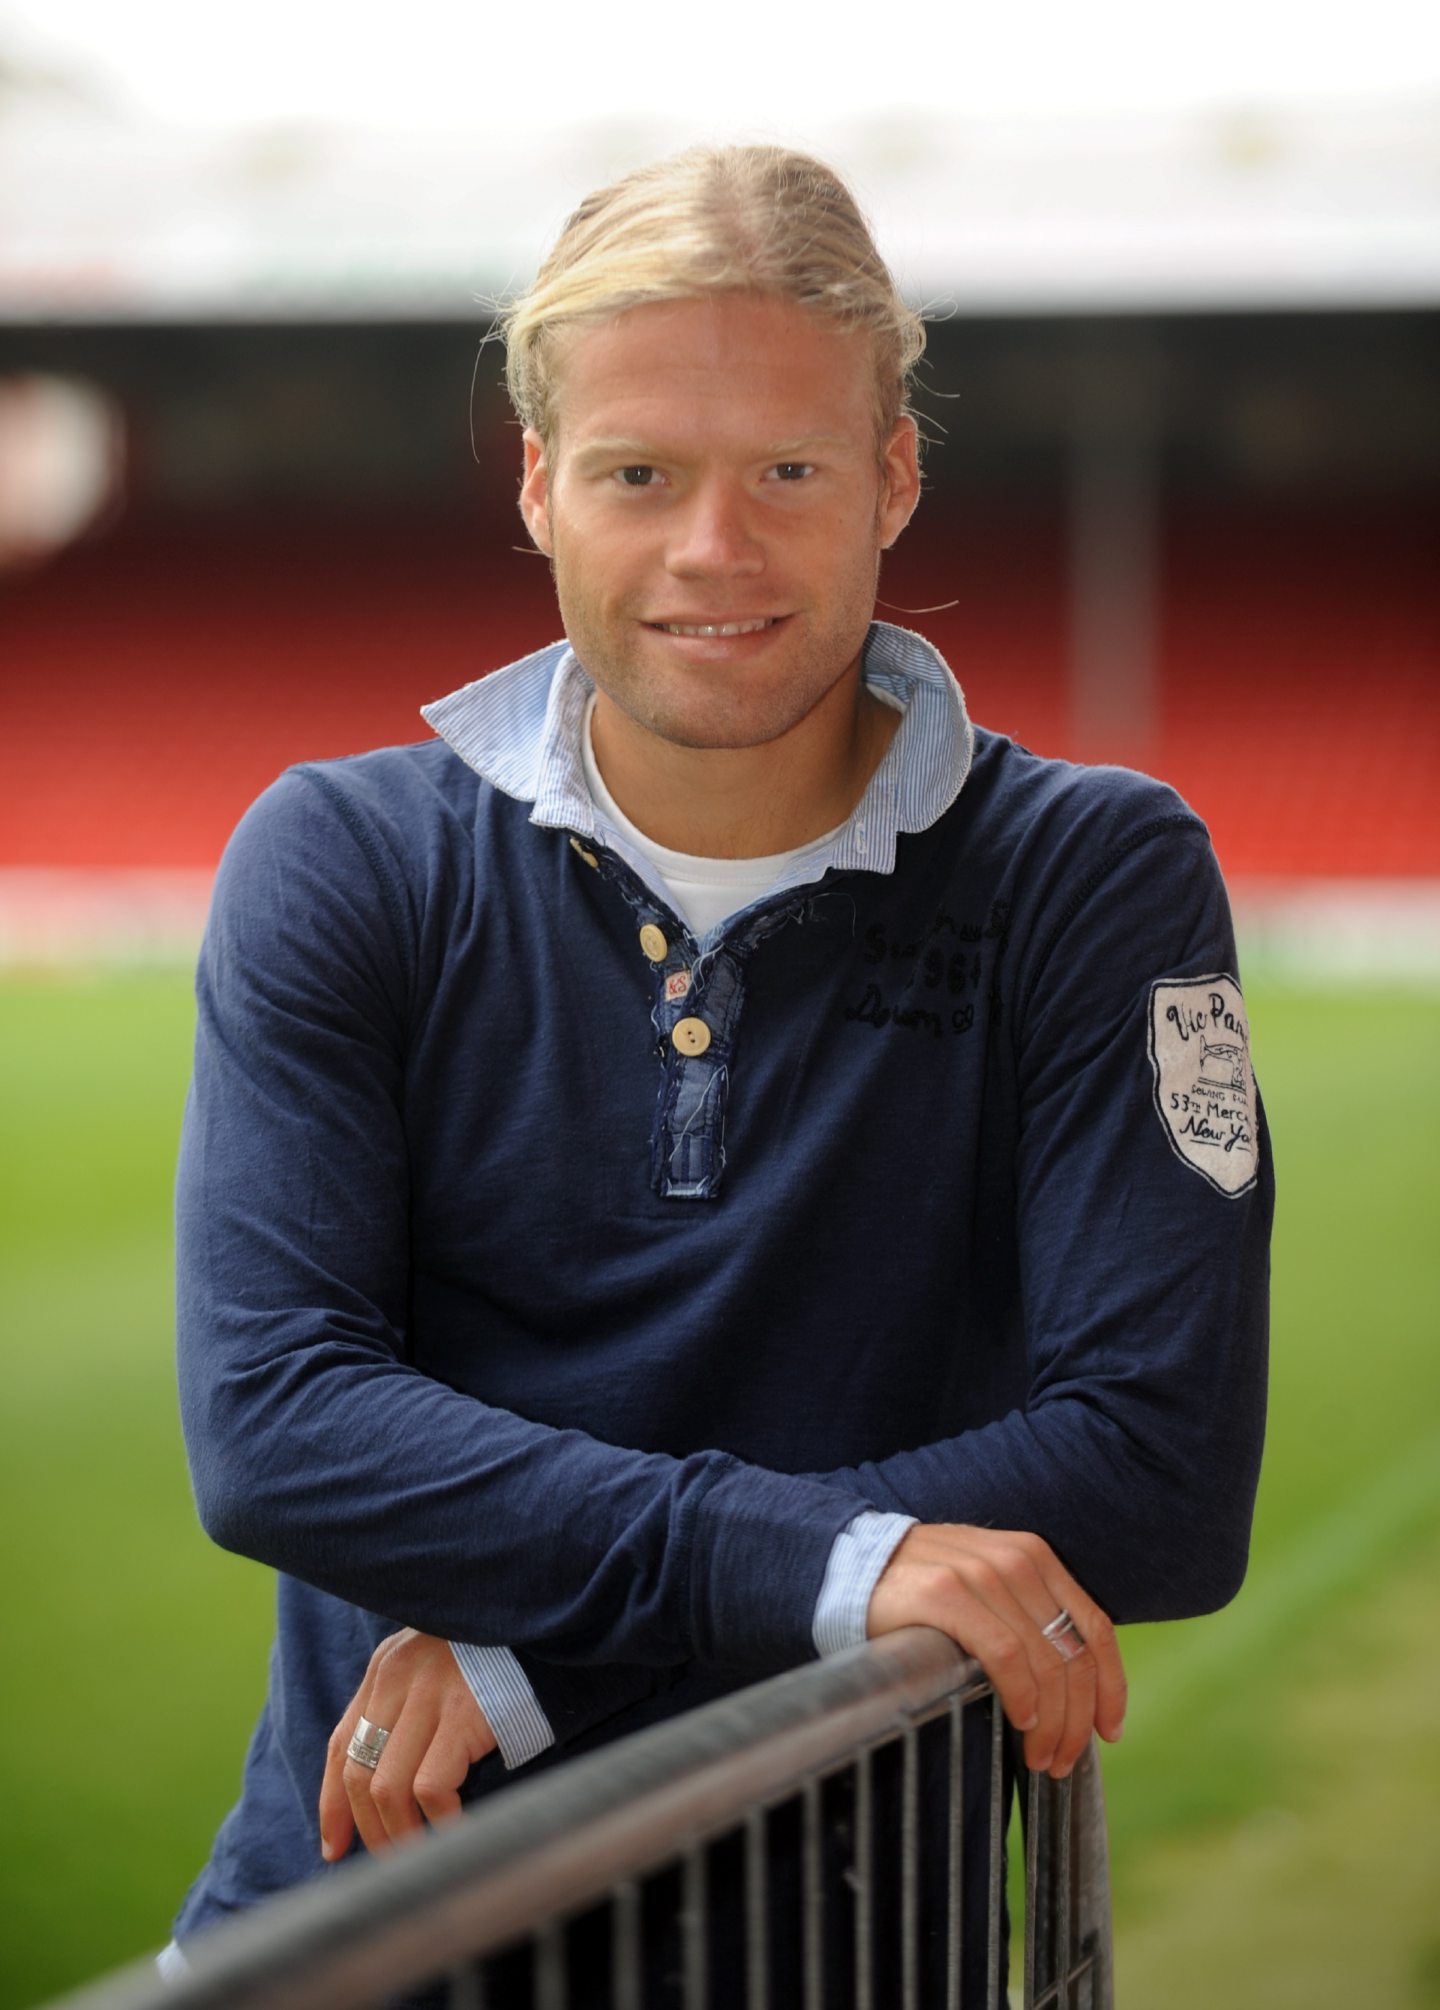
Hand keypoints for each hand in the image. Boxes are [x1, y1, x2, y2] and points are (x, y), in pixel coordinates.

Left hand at [319, 1629, 497, 1860]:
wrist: (541, 1622)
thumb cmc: (495, 1656)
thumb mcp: (435, 1669)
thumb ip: (404, 1710)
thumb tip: (379, 1793)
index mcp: (386, 1667)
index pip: (340, 1745)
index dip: (334, 1804)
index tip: (335, 1849)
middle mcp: (398, 1676)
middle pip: (359, 1772)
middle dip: (370, 1829)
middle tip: (392, 1862)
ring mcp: (430, 1693)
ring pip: (388, 1788)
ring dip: (401, 1834)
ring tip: (422, 1856)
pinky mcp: (464, 1712)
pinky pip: (432, 1787)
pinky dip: (439, 1821)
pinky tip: (455, 1830)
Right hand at [867, 1524, 1125, 1778]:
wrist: (854, 1565)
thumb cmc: (926, 1591)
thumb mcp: (989, 1589)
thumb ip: (1029, 1617)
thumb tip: (1076, 1689)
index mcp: (1035, 1556)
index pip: (1095, 1627)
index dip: (1110, 1686)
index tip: (1109, 1731)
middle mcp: (1017, 1559)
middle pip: (1072, 1654)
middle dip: (1076, 1719)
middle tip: (1063, 1761)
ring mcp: (981, 1573)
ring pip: (1044, 1661)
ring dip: (1052, 1722)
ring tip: (1041, 1758)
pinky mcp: (946, 1593)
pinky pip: (1004, 1654)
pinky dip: (1022, 1695)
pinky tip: (1021, 1723)